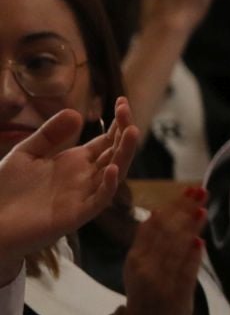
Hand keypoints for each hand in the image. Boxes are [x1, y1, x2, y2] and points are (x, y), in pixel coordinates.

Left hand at [0, 99, 138, 270]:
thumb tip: (76, 113)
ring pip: (115, 173)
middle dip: (124, 131)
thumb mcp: (26, 153)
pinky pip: (101, 199)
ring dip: (125, 154)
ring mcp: (84, 195)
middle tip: (126, 109)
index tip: (121, 101)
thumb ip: (49, 134)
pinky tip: (114, 169)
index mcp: (75, 163)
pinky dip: (110, 185)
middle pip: (114, 153)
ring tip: (131, 132)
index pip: (105, 141)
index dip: (116, 122)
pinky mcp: (78, 214)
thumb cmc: (7, 189)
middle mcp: (85, 178)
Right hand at [120, 187, 205, 314]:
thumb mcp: (140, 267)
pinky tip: (199, 242)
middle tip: (200, 190)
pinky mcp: (175, 296)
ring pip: (174, 249)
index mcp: (136, 258)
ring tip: (202, 209)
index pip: (153, 225)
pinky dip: (191, 258)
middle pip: (165, 232)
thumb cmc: (146, 297)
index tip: (186, 190)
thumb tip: (163, 214)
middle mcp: (145, 267)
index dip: (171, 205)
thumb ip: (151, 244)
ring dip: (189, 227)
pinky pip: (183, 274)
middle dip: (183, 209)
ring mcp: (160, 281)